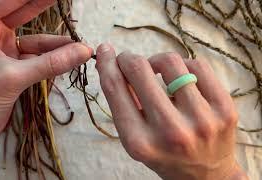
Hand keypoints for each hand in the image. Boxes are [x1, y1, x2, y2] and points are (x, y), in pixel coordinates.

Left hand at [0, 0, 91, 169]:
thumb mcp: (13, 77)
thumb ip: (50, 63)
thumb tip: (84, 51)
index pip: (12, 1)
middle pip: (24, 14)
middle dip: (46, 10)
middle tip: (67, 2)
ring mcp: (4, 49)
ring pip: (36, 40)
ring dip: (57, 45)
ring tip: (80, 46)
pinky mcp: (15, 65)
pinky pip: (39, 57)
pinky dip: (54, 59)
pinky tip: (70, 57)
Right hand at [95, 44, 247, 179]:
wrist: (206, 175)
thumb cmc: (164, 155)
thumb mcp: (135, 139)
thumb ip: (122, 104)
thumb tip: (111, 64)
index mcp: (140, 142)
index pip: (115, 89)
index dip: (106, 64)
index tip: (105, 50)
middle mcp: (170, 131)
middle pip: (139, 70)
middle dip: (128, 59)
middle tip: (129, 61)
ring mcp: (201, 119)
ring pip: (170, 61)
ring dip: (156, 61)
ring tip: (156, 72)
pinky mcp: (224, 109)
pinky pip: (198, 65)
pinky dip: (183, 66)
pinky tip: (180, 78)